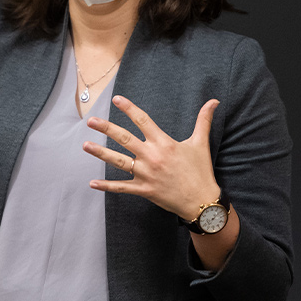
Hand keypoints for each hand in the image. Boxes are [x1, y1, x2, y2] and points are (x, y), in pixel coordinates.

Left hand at [83, 95, 220, 220]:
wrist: (202, 201)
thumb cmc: (201, 171)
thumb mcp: (201, 143)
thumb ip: (204, 120)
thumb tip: (214, 101)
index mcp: (164, 143)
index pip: (143, 121)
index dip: (129, 109)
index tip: (117, 99)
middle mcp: (152, 156)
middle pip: (124, 139)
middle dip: (106, 128)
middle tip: (91, 121)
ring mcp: (146, 174)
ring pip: (118, 161)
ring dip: (101, 153)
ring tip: (85, 145)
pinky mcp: (144, 190)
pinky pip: (121, 187)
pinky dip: (107, 186)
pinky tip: (92, 183)